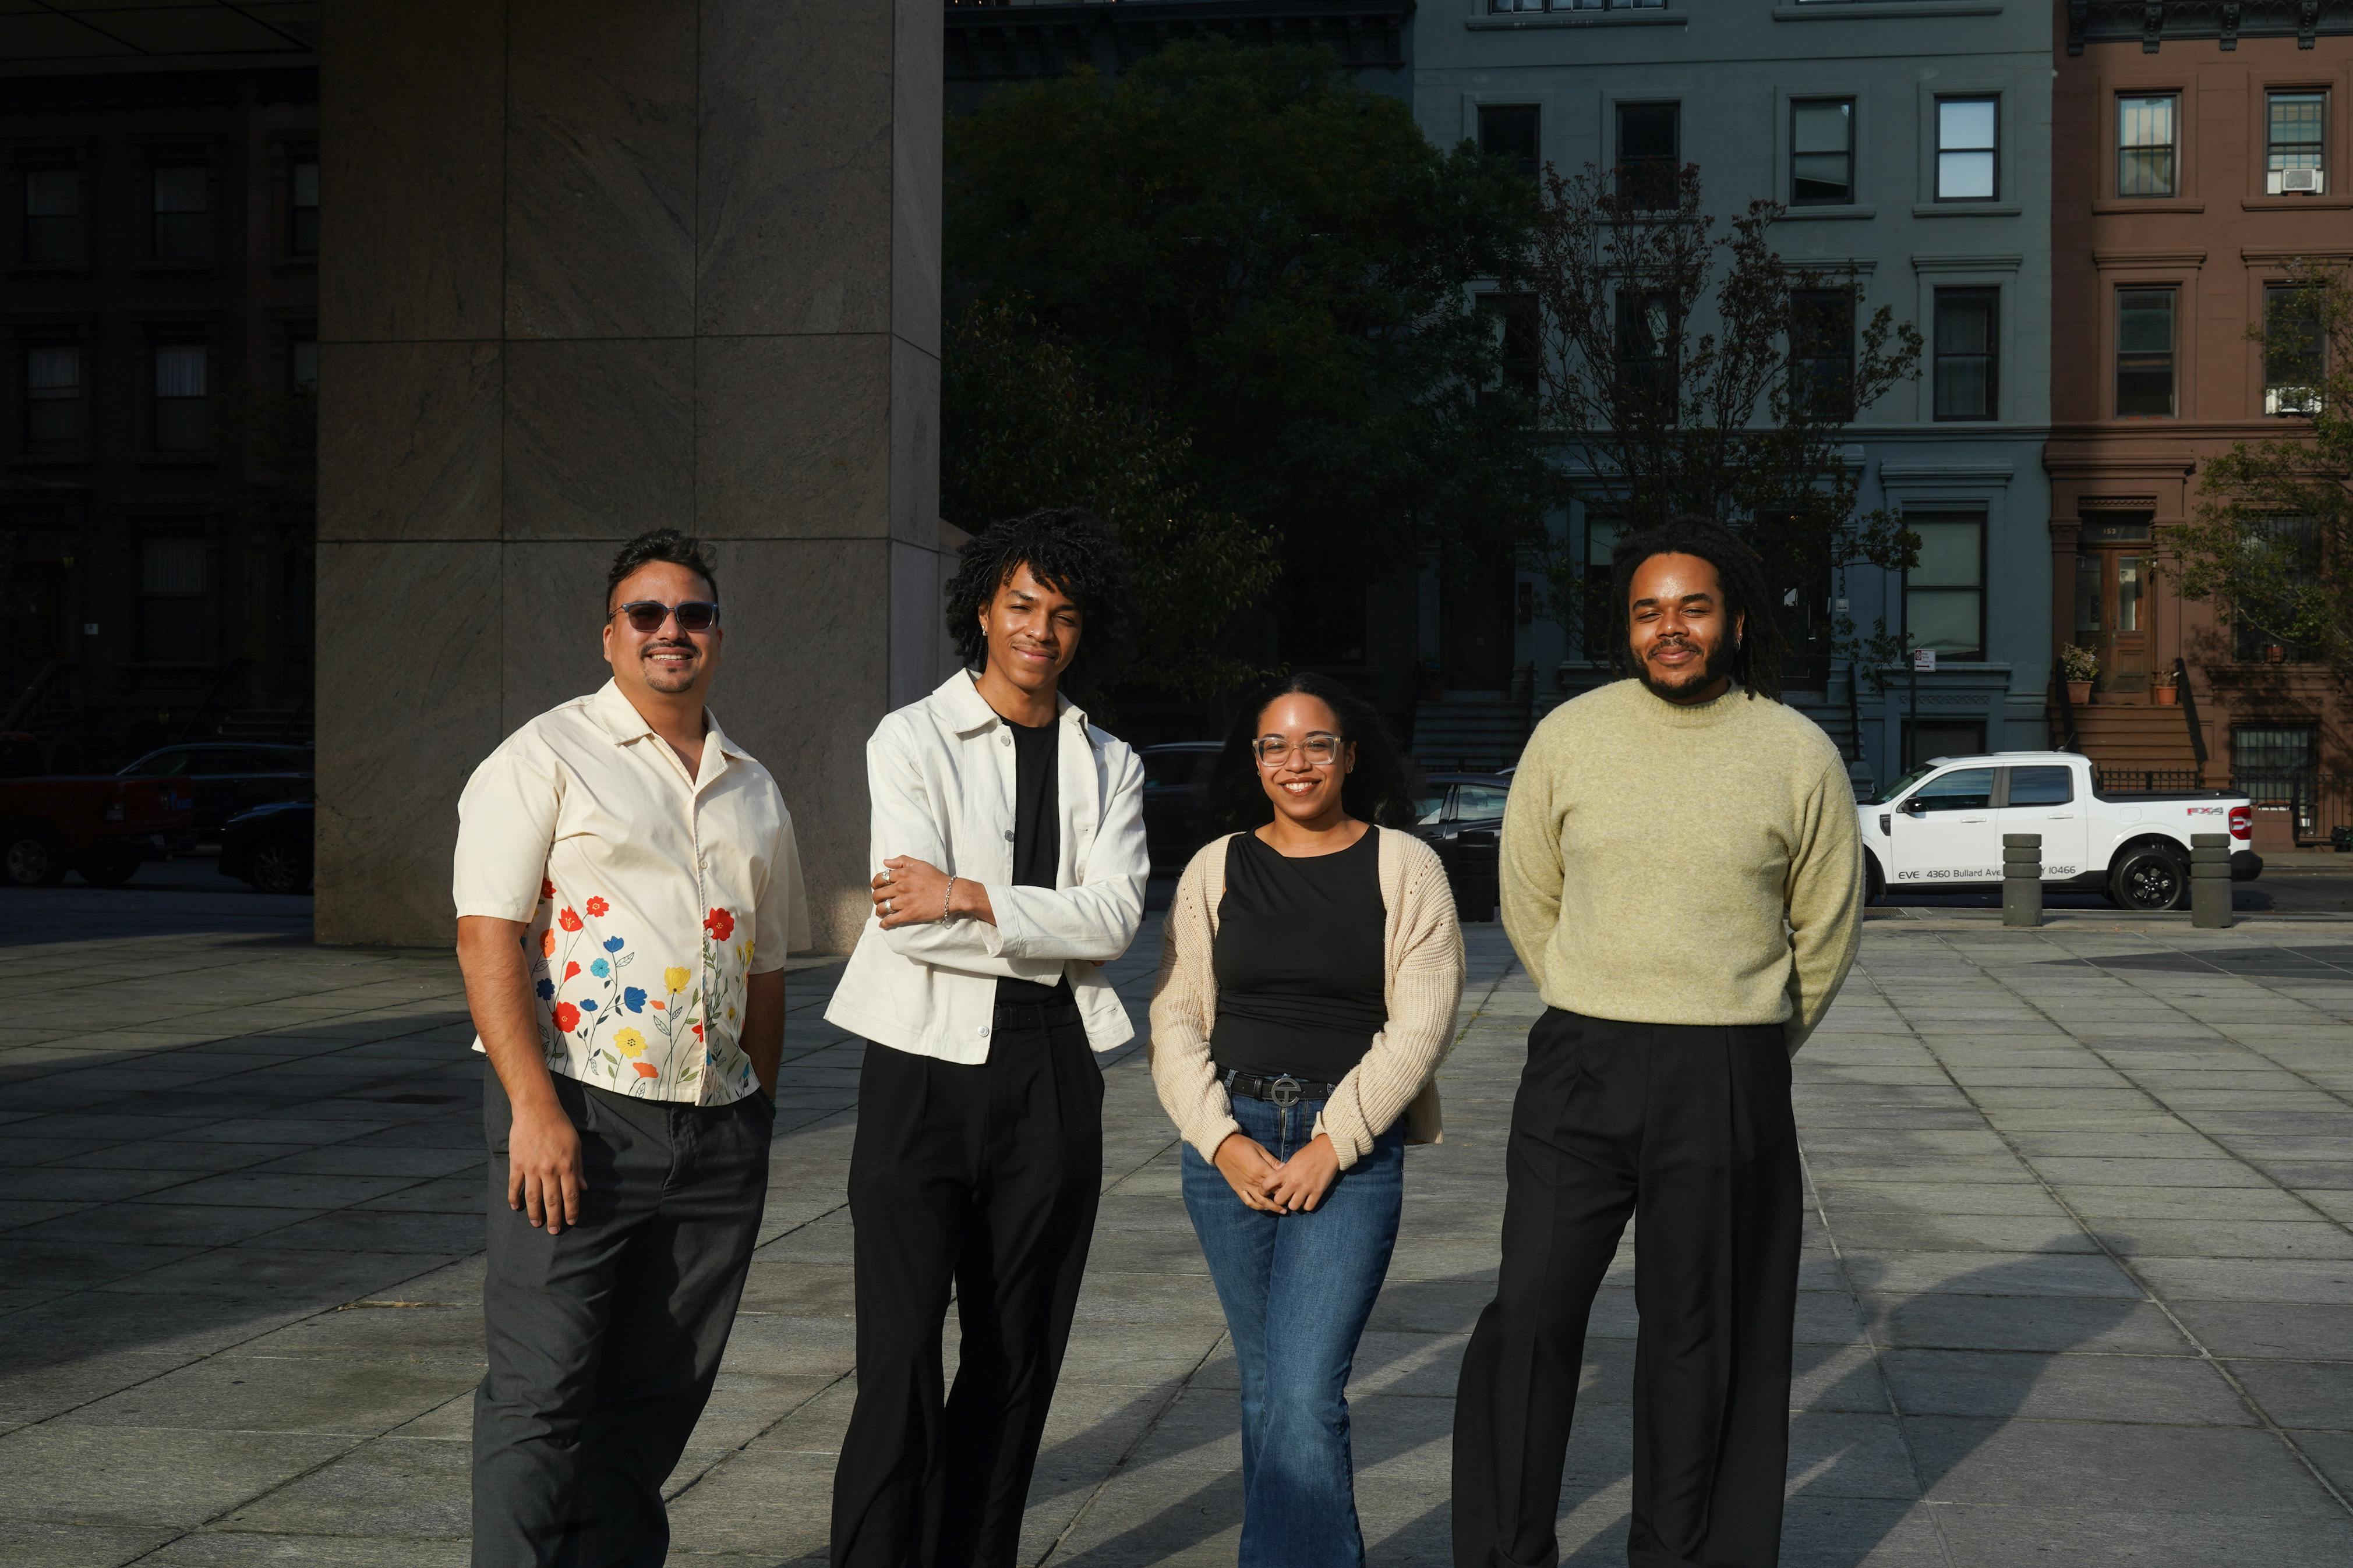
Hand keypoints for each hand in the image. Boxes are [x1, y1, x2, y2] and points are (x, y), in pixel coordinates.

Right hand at [506, 1095, 582, 1233]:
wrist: (537, 1111)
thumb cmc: (560, 1126)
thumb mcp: (576, 1146)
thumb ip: (579, 1168)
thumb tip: (584, 1188)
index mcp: (567, 1166)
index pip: (571, 1195)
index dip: (571, 1211)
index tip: (571, 1221)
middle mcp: (550, 1170)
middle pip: (552, 1201)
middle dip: (554, 1218)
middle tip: (554, 1231)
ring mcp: (531, 1168)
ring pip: (533, 1198)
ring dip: (534, 1213)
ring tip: (536, 1224)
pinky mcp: (517, 1164)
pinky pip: (514, 1185)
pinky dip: (514, 1198)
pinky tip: (515, 1207)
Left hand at [872, 856, 953, 928]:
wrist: (952, 894)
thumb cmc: (937, 878)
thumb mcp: (920, 864)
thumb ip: (902, 861)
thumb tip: (885, 861)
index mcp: (902, 874)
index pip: (880, 878)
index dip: (875, 884)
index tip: (877, 888)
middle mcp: (901, 887)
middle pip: (878, 894)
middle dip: (875, 898)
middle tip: (879, 901)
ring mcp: (904, 902)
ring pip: (882, 908)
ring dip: (879, 911)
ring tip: (881, 912)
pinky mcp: (909, 914)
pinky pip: (891, 920)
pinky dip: (884, 923)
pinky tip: (884, 924)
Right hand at [1212, 1132, 1285, 1212]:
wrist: (1222, 1146)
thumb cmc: (1242, 1144)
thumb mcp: (1260, 1149)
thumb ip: (1272, 1161)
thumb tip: (1286, 1168)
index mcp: (1261, 1170)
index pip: (1278, 1183)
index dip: (1287, 1188)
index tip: (1295, 1190)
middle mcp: (1254, 1181)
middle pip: (1272, 1194)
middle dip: (1283, 1200)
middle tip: (1292, 1203)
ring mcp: (1245, 1186)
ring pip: (1261, 1202)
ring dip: (1272, 1208)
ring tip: (1282, 1210)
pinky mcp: (1238, 1188)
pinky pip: (1248, 1201)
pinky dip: (1257, 1206)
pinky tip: (1264, 1208)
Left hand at [1260, 1134, 1339, 1212]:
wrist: (1328, 1149)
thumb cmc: (1308, 1153)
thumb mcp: (1292, 1161)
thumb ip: (1284, 1172)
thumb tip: (1277, 1183)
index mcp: (1285, 1171)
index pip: (1266, 1185)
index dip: (1263, 1190)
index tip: (1265, 1191)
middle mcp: (1294, 1181)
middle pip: (1278, 1200)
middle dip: (1280, 1199)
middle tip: (1284, 1196)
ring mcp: (1306, 1188)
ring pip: (1293, 1207)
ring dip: (1294, 1204)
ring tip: (1297, 1198)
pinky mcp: (1317, 1192)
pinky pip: (1308, 1207)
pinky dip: (1307, 1205)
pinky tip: (1307, 1199)